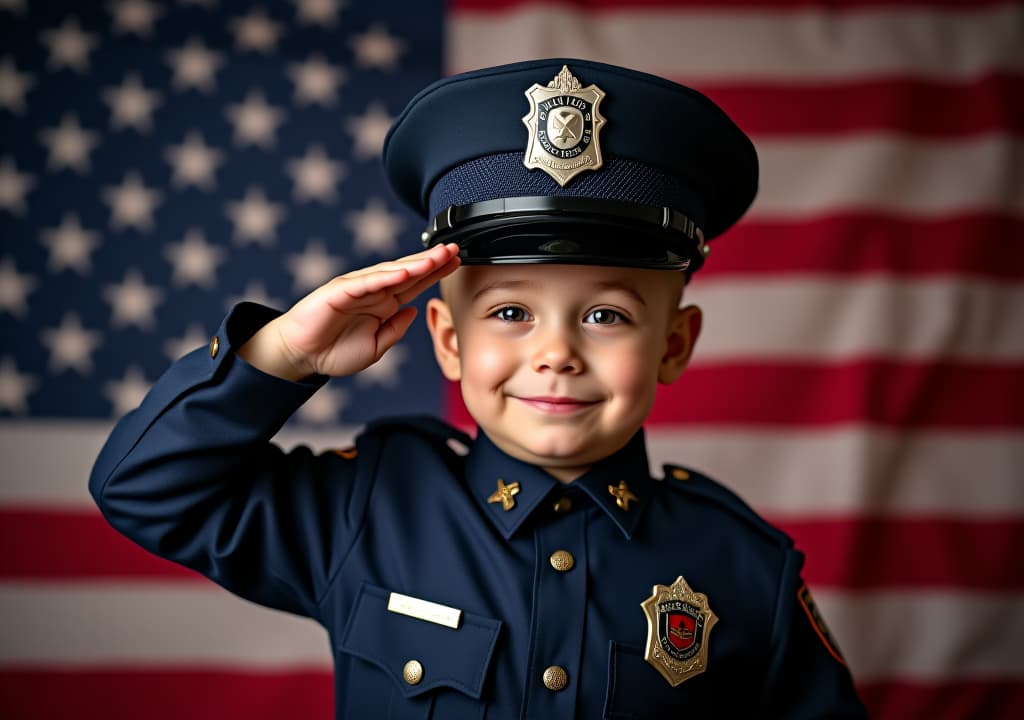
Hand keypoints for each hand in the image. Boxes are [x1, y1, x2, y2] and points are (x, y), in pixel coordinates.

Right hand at [239, 243, 460, 380]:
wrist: (302, 356)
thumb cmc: (335, 352)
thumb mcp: (375, 348)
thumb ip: (395, 330)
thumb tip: (414, 311)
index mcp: (385, 304)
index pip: (416, 284)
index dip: (436, 273)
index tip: (457, 262)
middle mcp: (374, 291)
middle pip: (409, 272)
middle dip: (432, 261)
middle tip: (454, 249)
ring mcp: (357, 288)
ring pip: (391, 272)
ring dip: (415, 264)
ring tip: (437, 257)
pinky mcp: (339, 291)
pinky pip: (366, 282)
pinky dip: (385, 276)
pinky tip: (405, 271)